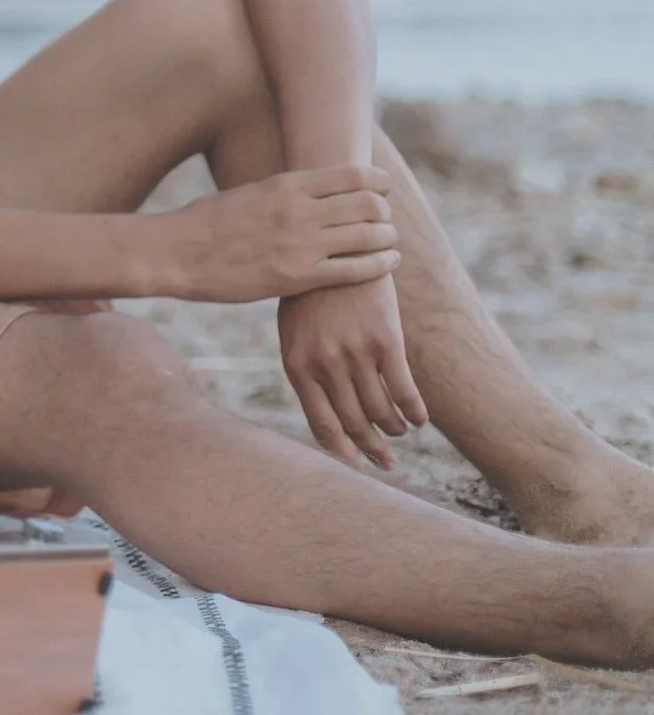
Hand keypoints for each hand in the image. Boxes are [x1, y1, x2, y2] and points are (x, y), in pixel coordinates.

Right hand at [158, 165, 399, 301]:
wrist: (175, 253)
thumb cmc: (203, 223)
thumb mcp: (247, 194)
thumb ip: (280, 193)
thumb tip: (302, 191)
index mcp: (285, 184)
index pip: (352, 175)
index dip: (378, 182)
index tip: (384, 189)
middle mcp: (299, 210)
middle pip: (368, 204)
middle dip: (384, 211)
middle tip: (385, 220)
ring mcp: (300, 243)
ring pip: (369, 236)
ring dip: (387, 238)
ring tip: (389, 242)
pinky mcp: (298, 276)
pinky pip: (355, 270)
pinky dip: (380, 266)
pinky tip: (388, 263)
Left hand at [279, 278, 426, 469]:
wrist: (336, 249)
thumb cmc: (312, 294)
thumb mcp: (295, 332)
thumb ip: (307, 369)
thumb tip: (326, 414)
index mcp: (298, 366)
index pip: (322, 425)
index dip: (342, 451)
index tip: (356, 465)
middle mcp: (326, 365)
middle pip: (355, 424)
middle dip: (372, 448)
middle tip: (387, 462)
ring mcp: (356, 354)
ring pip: (382, 411)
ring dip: (393, 429)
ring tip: (399, 434)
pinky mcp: (385, 341)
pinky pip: (405, 391)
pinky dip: (414, 412)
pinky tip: (419, 419)